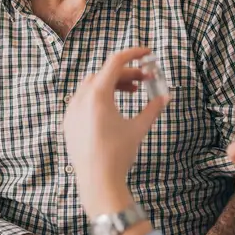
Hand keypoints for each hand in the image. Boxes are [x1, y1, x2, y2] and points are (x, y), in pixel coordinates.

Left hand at [64, 46, 168, 216]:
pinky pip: (83, 99)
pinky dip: (99, 96)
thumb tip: (166, 96)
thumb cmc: (118, 154)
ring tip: (131, 92)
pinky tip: (113, 108)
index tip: (147, 53)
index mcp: (97, 95)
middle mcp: (80, 98)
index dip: (133, 54)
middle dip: (126, 73)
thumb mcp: (138, 128)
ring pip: (92, 85)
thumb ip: (152, 108)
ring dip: (112, 84)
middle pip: (104, 74)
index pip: (115, 62)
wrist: (98, 182)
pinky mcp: (69, 123)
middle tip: (144, 80)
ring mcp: (72, 110)